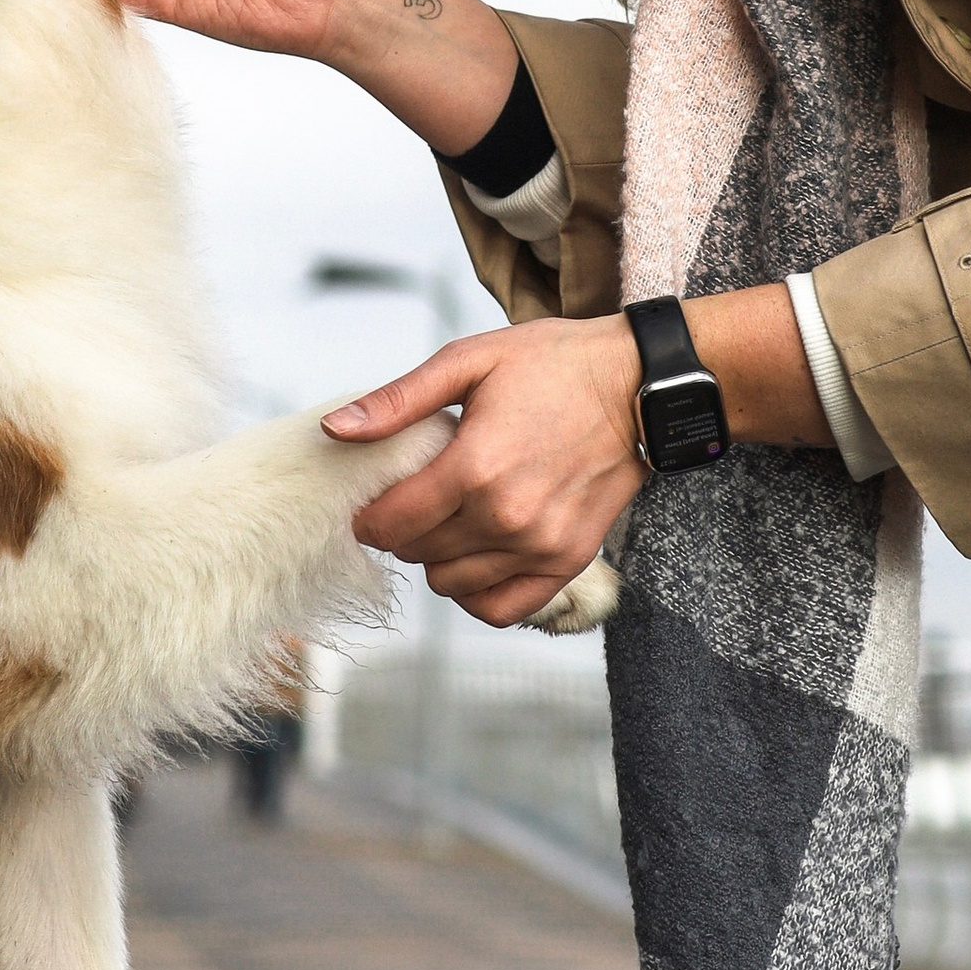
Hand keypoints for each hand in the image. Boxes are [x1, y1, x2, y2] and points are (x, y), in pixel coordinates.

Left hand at [328, 317, 645, 626]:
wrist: (635, 384)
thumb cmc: (553, 365)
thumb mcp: (469, 361)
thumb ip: (398, 401)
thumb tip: (334, 429)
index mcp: (475, 467)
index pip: (390, 523)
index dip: (367, 517)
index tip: (370, 503)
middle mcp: (506, 517)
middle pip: (417, 554)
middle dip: (402, 530)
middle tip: (415, 499)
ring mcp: (539, 545)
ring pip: (450, 584)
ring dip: (437, 558)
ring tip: (451, 518)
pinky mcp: (567, 561)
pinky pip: (500, 608)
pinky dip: (476, 592)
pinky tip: (474, 557)